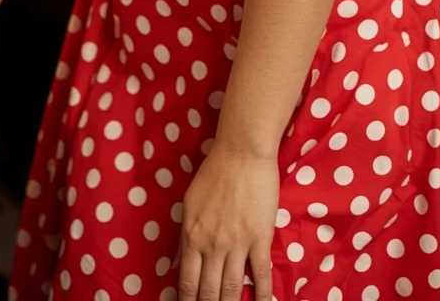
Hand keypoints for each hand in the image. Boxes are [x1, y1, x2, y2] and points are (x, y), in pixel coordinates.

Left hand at [173, 143, 278, 300]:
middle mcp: (211, 245)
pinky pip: (261, 274)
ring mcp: (237, 243)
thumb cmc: (214, 172)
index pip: (187, 282)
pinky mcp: (260, 238)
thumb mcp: (189, 203)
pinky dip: (261, 295)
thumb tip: (178, 263)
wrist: (242, 151)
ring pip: (232, 289)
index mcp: (192, 236)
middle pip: (208, 292)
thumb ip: (186, 235)